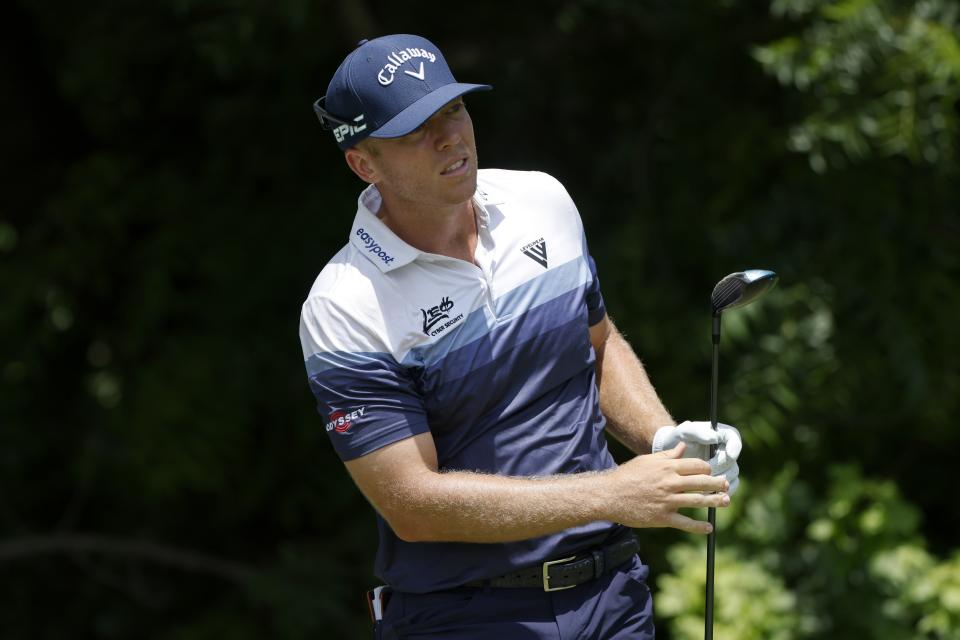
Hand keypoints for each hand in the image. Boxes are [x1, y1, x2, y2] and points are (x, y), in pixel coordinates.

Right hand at [605, 445, 729, 533]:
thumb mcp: (646, 461)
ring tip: (725, 501)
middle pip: (702, 482)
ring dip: (715, 501)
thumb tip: (682, 447)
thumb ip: (667, 456)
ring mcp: (667, 501)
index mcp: (667, 467)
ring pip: (698, 501)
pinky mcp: (663, 517)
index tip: (710, 472)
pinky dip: (699, 526)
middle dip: (718, 483)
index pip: (696, 465)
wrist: (610, 495)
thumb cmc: (627, 476)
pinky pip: (685, 522)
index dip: (706, 468)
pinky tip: (709, 527)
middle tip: (727, 485)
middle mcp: (670, 483)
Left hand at [652, 421, 741, 495]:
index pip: (733, 440)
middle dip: (724, 470)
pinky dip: (719, 493)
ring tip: (711, 487)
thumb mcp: (686, 431)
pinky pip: (725, 489)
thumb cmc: (679, 437)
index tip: (730, 454)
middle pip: (732, 462)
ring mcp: (723, 467)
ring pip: (730, 477)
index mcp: (721, 436)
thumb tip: (713, 438)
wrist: (670, 449)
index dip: (734, 447)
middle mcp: (726, 452)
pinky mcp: (718, 480)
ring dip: (722, 484)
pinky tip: (710, 496)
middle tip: (715, 474)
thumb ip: (699, 432)